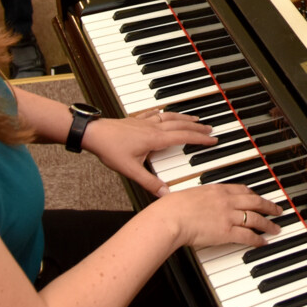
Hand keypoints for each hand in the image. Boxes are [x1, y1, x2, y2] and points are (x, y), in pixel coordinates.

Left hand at [80, 109, 218, 196]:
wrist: (93, 133)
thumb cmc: (109, 149)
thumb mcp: (130, 170)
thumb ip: (149, 182)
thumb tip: (164, 194)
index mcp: (155, 139)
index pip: (184, 137)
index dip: (200, 139)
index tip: (212, 139)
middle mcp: (153, 127)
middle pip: (181, 125)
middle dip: (197, 127)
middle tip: (210, 128)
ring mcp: (145, 121)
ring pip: (170, 117)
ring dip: (185, 117)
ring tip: (196, 118)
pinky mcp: (136, 120)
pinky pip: (156, 113)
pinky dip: (165, 113)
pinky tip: (166, 112)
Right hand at [152, 183, 283, 248]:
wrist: (171, 217)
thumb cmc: (173, 208)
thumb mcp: (190, 194)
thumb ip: (200, 198)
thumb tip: (198, 202)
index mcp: (218, 189)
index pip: (242, 189)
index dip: (254, 194)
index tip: (259, 197)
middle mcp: (227, 201)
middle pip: (255, 202)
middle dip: (269, 206)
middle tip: (278, 210)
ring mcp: (229, 216)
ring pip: (256, 219)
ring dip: (268, 224)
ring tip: (276, 228)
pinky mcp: (227, 232)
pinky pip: (248, 236)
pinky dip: (258, 240)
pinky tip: (263, 242)